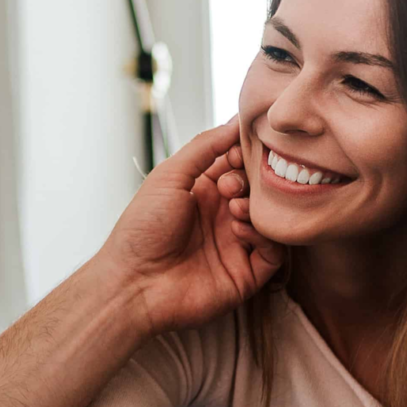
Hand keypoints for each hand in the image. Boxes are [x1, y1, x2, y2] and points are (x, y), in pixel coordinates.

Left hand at [100, 119, 282, 333]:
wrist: (133, 284)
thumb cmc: (142, 230)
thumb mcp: (169, 176)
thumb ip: (204, 147)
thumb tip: (235, 121)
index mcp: (204, 192)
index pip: (239, 165)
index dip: (245, 155)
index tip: (242, 150)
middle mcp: (222, 216)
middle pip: (259, 189)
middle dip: (251, 180)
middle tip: (230, 185)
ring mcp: (236, 244)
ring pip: (270, 218)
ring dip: (257, 207)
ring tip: (234, 208)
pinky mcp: (246, 273)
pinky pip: (273, 251)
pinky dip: (264, 236)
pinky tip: (238, 230)